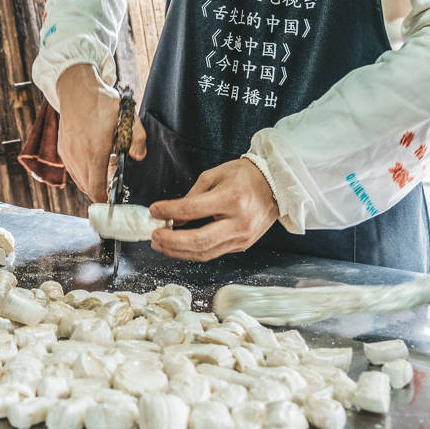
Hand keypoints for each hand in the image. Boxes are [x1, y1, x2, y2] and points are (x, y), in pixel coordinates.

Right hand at [54, 64, 145, 201]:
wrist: (76, 88)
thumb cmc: (101, 102)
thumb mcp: (127, 116)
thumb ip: (137, 139)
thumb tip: (139, 156)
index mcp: (94, 152)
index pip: (96, 190)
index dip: (105, 200)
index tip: (113, 202)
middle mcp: (77, 156)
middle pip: (88, 189)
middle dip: (101, 190)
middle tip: (113, 181)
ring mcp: (67, 153)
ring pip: (79, 180)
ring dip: (91, 181)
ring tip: (104, 168)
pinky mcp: (62, 149)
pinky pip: (73, 170)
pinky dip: (82, 171)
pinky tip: (92, 159)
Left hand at [149, 158, 278, 260]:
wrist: (276, 185)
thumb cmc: (244, 176)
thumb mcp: (215, 175)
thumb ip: (192, 196)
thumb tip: (174, 218)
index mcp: (232, 199)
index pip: (192, 209)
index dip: (169, 211)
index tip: (154, 211)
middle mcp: (239, 222)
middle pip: (199, 241)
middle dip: (171, 242)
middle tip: (154, 236)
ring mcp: (243, 238)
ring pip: (205, 253)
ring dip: (179, 251)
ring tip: (160, 244)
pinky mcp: (243, 246)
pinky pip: (214, 253)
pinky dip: (193, 252)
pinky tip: (179, 246)